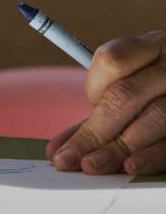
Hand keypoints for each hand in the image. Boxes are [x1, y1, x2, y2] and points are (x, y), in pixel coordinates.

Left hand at [48, 30, 165, 175]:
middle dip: (94, 132)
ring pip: (154, 117)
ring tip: (92, 165)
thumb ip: (97, 113)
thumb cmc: (156, 93)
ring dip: (118, 147)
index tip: (90, 103)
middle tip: (67, 159)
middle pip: (126, 95)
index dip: (94, 87)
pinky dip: (150, 156)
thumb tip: (56, 149)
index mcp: (152, 47)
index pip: (112, 61)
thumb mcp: (131, 86)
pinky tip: (130, 166)